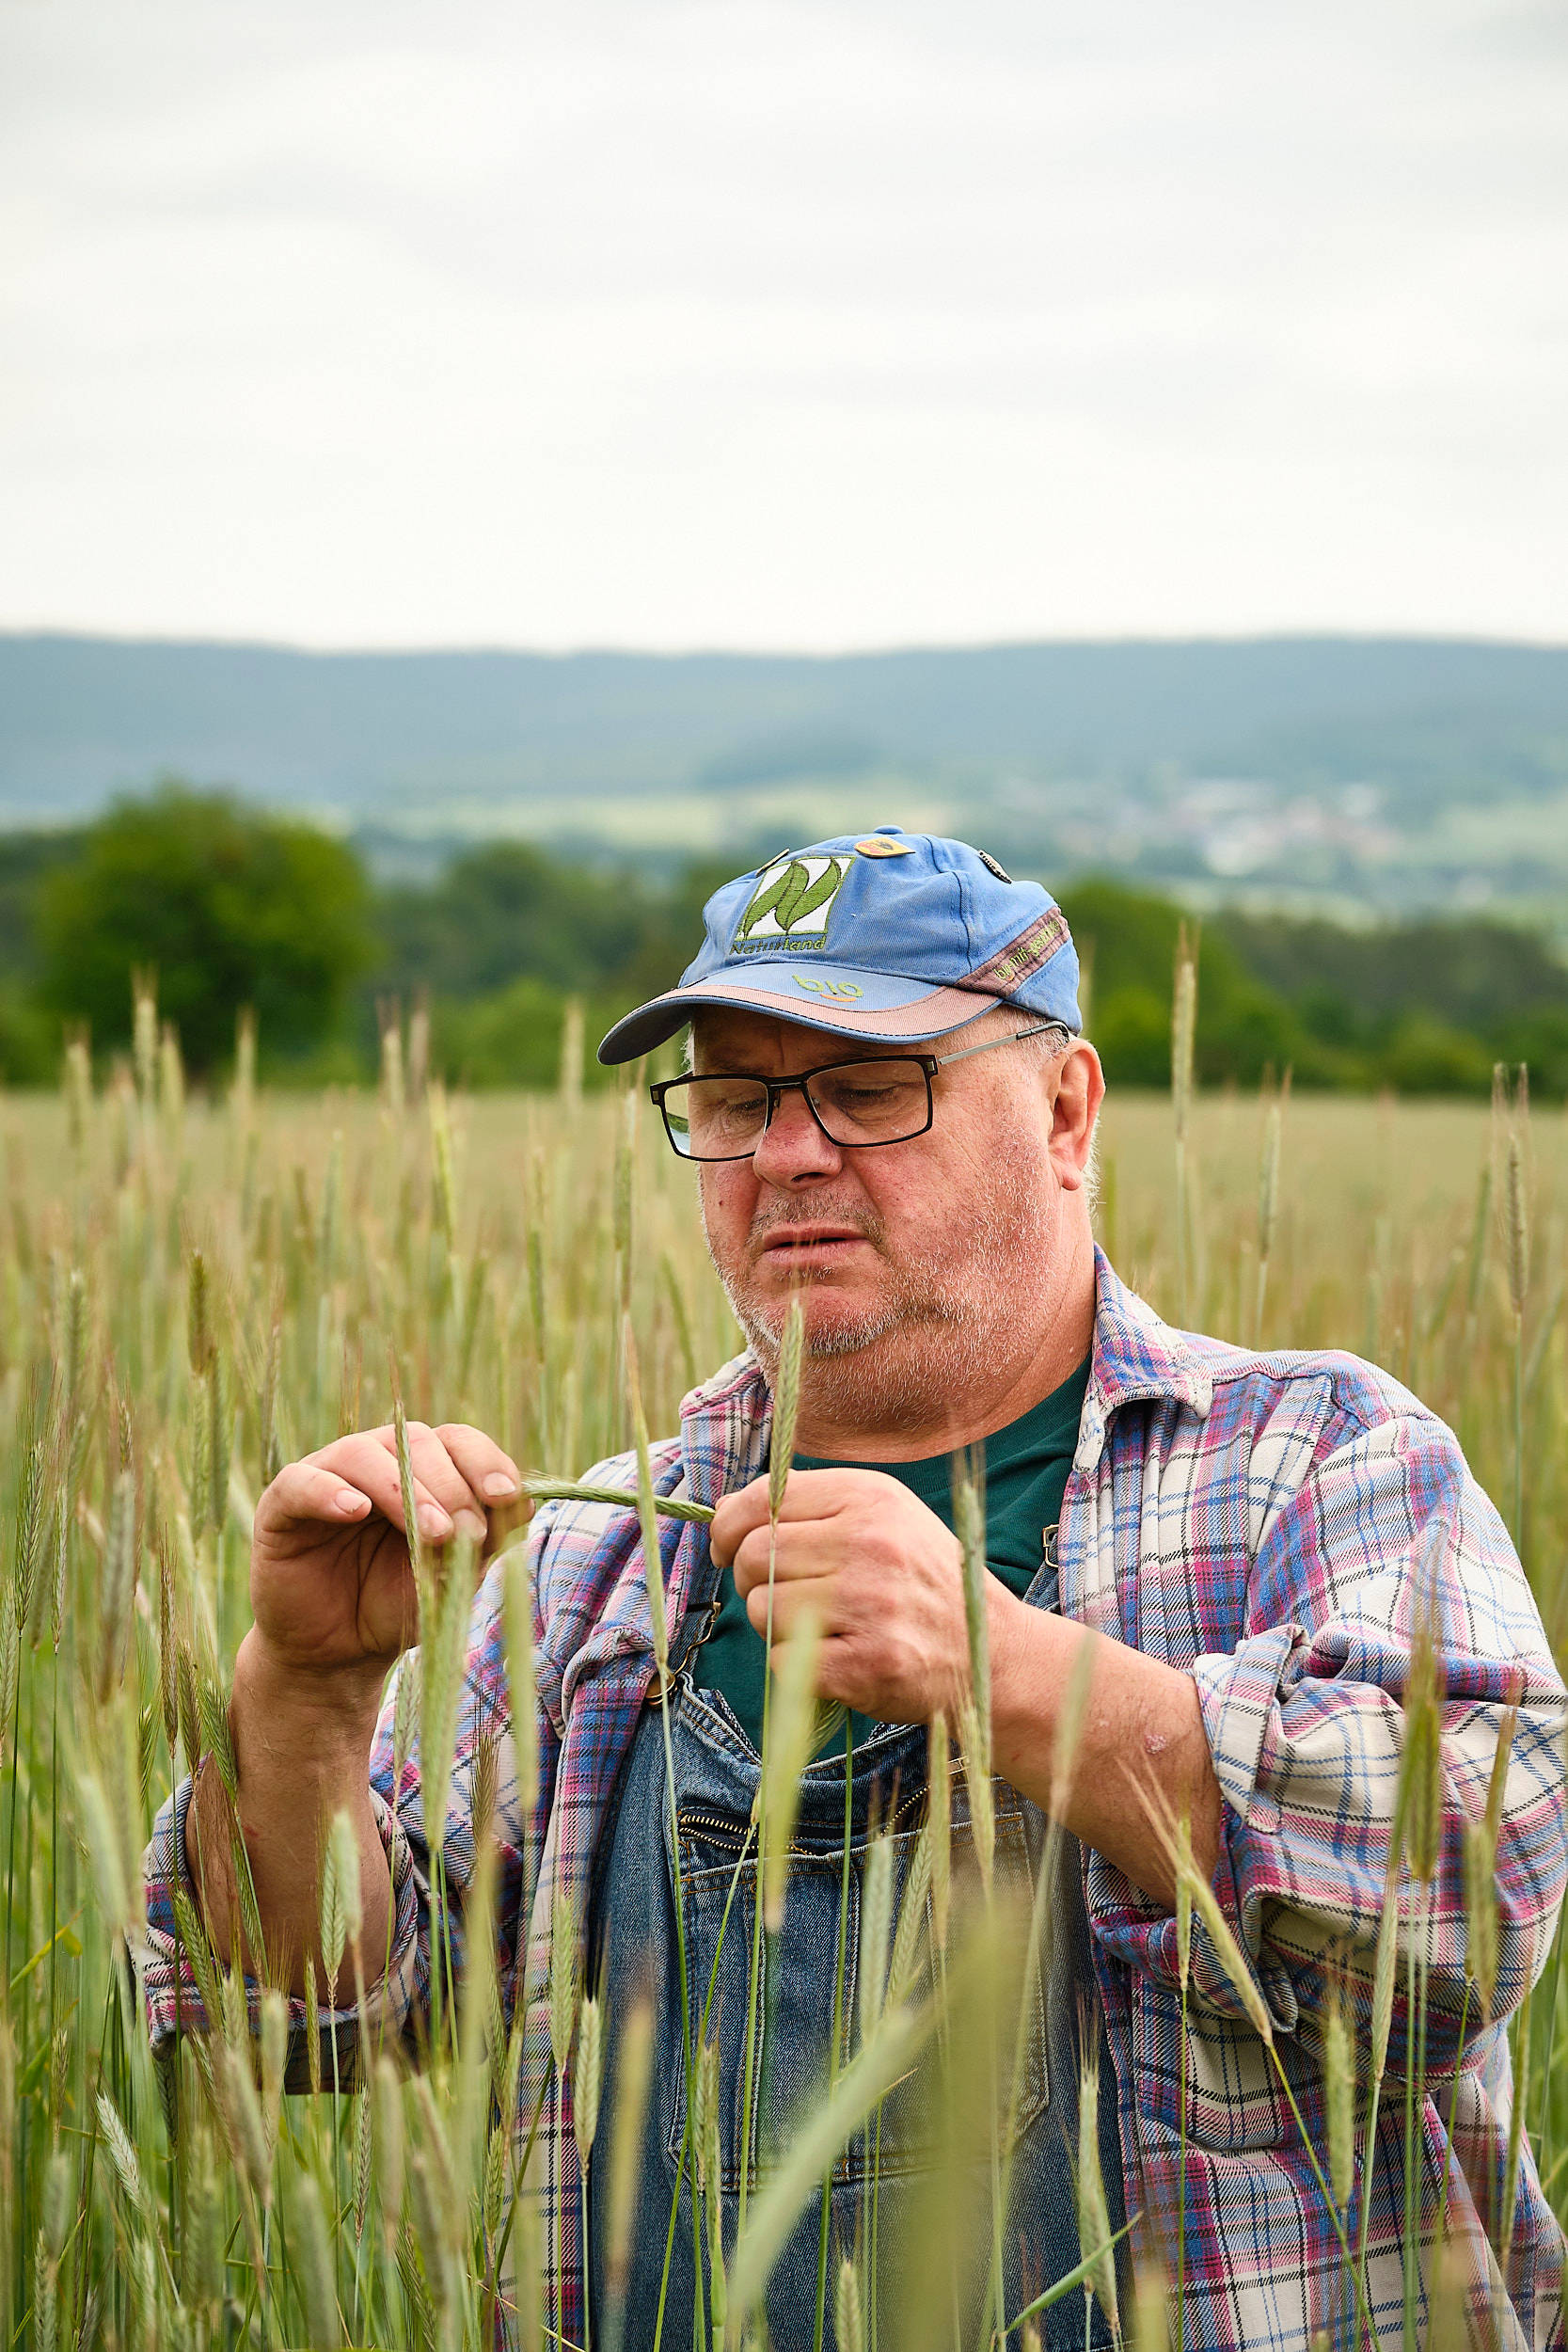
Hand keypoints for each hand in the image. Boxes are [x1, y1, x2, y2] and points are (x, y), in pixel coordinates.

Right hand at [249, 1421, 521, 1686]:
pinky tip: (354, 1510)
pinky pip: (302, 1482)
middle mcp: (376, 1461)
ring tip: (429, 1533)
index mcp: (422, 1469)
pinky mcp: (282, 1505)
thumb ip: (484, 1542)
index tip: (506, 1494)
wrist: (339, 1653)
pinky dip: (329, 1491)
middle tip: (466, 1532)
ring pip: (363, 1453)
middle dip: (450, 1486)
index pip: (456, 1441)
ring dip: (402, 1489)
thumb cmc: (398, 1606)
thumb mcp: (451, 1577)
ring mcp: (327, 1476)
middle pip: (416, 1441)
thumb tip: (525, 1503)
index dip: (483, 1460)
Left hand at [709, 1469, 1007, 1724]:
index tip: (728, 1548)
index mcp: (869, 1497)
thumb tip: (724, 1511)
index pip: (762, 1500)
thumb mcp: (884, 1517)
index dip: (728, 1527)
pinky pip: (782, 1661)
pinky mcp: (867, 1664)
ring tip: (821, 1628)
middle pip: (753, 1556)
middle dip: (753, 1581)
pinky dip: (795, 1667)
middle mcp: (870, 1543)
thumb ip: (810, 1506)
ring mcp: (869, 1605)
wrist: (994, 1654)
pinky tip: (834, 1659)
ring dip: (777, 1626)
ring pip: (762, 1610)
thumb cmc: (925, 1582)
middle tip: (786, 1595)